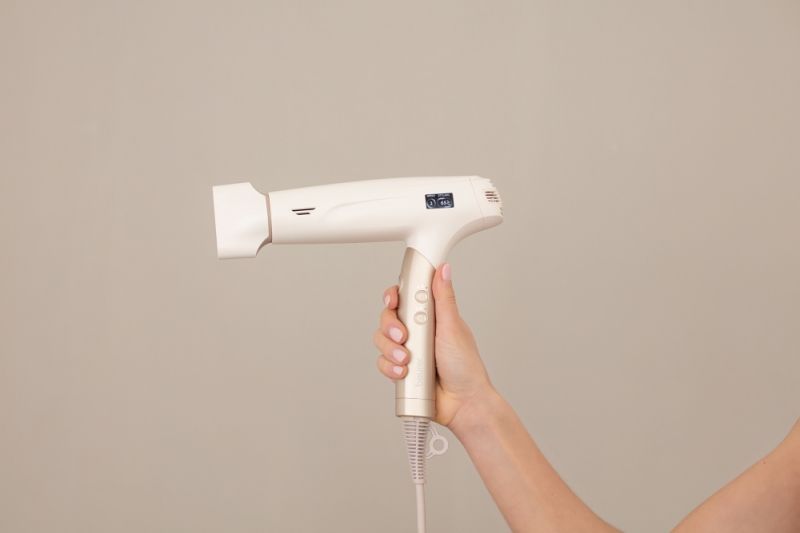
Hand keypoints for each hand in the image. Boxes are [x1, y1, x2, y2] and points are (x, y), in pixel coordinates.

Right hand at [373, 263, 493, 427]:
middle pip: (388, 318)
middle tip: (403, 336)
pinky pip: (382, 363)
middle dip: (390, 326)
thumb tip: (443, 269)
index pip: (405, 297)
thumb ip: (443, 298)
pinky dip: (389, 367)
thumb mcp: (453, 327)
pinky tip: (403, 372)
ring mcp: (407, 351)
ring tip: (407, 360)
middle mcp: (416, 331)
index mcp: (430, 316)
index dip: (394, 296)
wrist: (462, 403)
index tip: (393, 300)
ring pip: (381, 341)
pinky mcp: (400, 370)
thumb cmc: (465, 366)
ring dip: (390, 350)